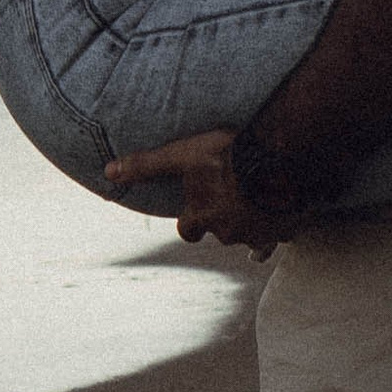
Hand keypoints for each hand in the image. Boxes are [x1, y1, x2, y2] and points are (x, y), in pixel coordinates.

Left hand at [104, 129, 298, 253]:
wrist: (276, 162)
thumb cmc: (228, 156)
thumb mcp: (183, 154)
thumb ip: (147, 165)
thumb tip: (108, 172)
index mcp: (201, 216)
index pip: (187, 230)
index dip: (190, 221)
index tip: (195, 212)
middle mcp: (225, 231)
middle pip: (219, 231)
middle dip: (223, 219)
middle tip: (230, 198)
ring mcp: (254, 233)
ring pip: (248, 234)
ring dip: (250, 221)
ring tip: (258, 199)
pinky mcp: (280, 231)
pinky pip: (276, 238)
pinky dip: (276, 232)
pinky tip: (282, 221)